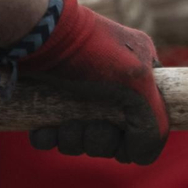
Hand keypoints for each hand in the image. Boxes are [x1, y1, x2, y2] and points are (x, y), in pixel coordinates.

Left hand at [15, 0, 169, 164]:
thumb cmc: (88, 52)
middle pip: (116, 134)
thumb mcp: (136, 82)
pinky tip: (43, 132)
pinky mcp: (51, 98)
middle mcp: (115, 82)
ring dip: (73, 139)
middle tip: (88, 127)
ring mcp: (82, 91)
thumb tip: (143, 155)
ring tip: (63, 127)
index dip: (135, 135)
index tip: (121, 134)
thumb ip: (153, 123)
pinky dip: (50, 137)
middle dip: (99, 138)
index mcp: (142, 73)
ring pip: (84, 135)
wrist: (33, 32)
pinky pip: (55, 133)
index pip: (150, 119)